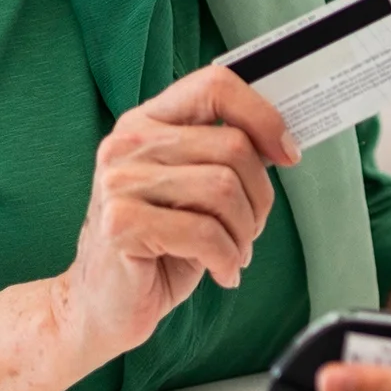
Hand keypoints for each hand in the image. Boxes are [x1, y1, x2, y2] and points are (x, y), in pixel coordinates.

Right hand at [50, 65, 297, 360]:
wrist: (103, 304)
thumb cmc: (160, 245)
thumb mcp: (195, 189)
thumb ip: (224, 157)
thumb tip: (282, 141)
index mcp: (148, 121)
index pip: (214, 87)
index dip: (262, 116)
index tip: (287, 153)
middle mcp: (128, 143)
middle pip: (232, 146)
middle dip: (259, 196)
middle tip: (251, 228)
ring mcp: (119, 181)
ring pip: (223, 189)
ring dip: (243, 232)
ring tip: (234, 252)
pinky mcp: (120, 223)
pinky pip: (204, 233)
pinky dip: (227, 258)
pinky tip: (222, 271)